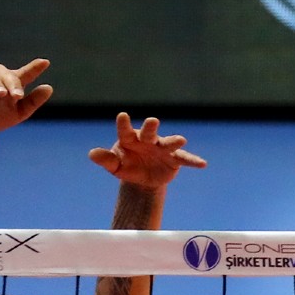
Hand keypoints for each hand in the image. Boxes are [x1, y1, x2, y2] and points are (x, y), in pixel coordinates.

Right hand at [0, 59, 52, 137]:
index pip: (25, 74)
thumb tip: (49, 88)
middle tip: (18, 96)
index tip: (45, 62)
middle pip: (7, 75)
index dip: (34, 68)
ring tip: (1, 93)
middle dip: (13, 84)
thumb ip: (33, 101)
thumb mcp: (19, 113)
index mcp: (12, 83)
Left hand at [90, 113, 206, 190]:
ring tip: (181, 140)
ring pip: (168, 143)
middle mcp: (148, 140)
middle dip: (151, 127)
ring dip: (174, 141)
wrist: (143, 178)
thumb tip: (91, 154)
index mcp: (130, 139)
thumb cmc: (127, 166)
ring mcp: (162, 148)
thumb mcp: (115, 166)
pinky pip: (184, 159)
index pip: (125, 130)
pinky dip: (193, 161)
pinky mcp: (174, 159)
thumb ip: (105, 159)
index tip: (122, 116)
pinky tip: (202, 164)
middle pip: (149, 132)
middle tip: (153, 121)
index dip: (124, 124)